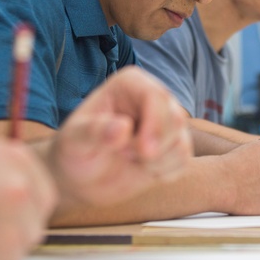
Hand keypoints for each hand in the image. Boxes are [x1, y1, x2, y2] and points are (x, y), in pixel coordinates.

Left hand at [47, 66, 192, 207]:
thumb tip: (123, 128)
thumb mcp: (75, 141)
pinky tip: (142, 169)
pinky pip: (185, 160)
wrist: (81, 176)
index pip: (157, 96)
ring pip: (182, 141)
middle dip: (153, 148)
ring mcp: (166, 120)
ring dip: (156, 162)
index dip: (156, 124)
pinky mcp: (174, 143)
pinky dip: (165, 172)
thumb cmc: (74, 151)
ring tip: (128, 158)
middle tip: (122, 155)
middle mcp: (153, 96)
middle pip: (176, 119)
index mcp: (129, 83)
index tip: (144, 153)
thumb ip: (94, 131)